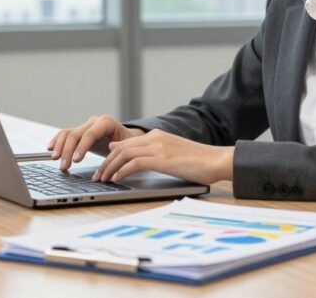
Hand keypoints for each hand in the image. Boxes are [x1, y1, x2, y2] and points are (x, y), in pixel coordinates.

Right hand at [47, 115, 143, 170]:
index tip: (77, 160)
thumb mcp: (128, 147)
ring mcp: (85, 126)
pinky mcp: (80, 133)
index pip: (90, 133)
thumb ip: (121, 148)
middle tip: (65, 166)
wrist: (128, 140)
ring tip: (56, 160)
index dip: (82, 146)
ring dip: (59, 147)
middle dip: (68, 151)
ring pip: (67, 133)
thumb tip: (111, 151)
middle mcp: (94, 122)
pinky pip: (65, 135)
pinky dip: (56, 141)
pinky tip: (50, 149)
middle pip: (76, 134)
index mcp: (106, 123)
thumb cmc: (130, 144)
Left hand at [92, 129, 233, 184]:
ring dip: (110, 168)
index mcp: (158, 136)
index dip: (112, 156)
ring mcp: (158, 147)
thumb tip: (137, 162)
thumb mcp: (174, 155)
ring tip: (103, 180)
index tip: (104, 167)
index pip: (127, 143)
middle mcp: (155, 138)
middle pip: (121, 148)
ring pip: (124, 154)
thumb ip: (156, 154)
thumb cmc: (199, 162)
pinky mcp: (162, 158)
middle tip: (98, 176)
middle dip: (106, 163)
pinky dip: (122, 171)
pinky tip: (117, 180)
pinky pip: (134, 163)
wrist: (217, 160)